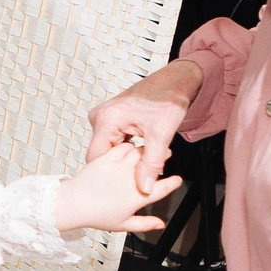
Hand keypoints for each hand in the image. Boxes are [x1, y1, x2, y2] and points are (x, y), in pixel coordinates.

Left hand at [54, 141, 180, 236]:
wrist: (73, 204)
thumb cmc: (95, 215)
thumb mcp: (122, 225)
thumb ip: (144, 224)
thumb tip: (160, 225)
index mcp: (138, 198)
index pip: (163, 188)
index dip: (173, 183)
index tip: (176, 180)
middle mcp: (131, 181)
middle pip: (154, 164)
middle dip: (163, 159)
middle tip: (164, 158)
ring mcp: (119, 168)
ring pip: (140, 152)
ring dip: (146, 151)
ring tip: (148, 152)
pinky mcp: (107, 159)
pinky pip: (123, 147)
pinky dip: (129, 146)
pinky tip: (129, 149)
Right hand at [84, 58, 203, 184]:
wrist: (175, 82)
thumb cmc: (168, 99)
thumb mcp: (161, 135)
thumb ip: (151, 164)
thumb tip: (144, 187)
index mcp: (106, 119)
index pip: (96, 158)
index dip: (111, 173)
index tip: (128, 180)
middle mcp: (100, 117)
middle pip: (102, 154)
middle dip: (120, 165)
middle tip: (143, 168)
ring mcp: (104, 117)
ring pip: (108, 149)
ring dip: (124, 157)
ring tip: (144, 156)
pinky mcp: (110, 119)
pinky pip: (112, 141)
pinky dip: (125, 149)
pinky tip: (140, 148)